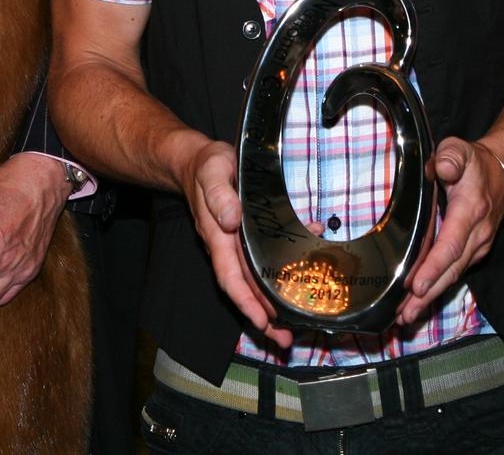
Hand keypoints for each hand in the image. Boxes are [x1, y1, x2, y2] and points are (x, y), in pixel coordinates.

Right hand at [177, 138, 292, 348]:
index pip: (231, 277)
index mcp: (218, 237)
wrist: (198, 161)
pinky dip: (282, 271)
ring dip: (274, 304)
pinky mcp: (248, 237)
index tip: (262, 322)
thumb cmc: (206, 166)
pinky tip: (306, 270)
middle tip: (286, 341)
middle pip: (247, 289)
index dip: (246, 302)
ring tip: (295, 326)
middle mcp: (228, 247)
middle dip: (265, 317)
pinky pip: (265, 260)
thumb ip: (220, 195)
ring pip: (257, 281)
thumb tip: (231, 219)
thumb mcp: (213, 172)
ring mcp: (237, 245)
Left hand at [394, 136, 503, 327]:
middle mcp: (477, 234)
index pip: (451, 245)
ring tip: (406, 316)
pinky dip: (437, 289)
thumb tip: (442, 167)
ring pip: (453, 276)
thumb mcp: (460, 149)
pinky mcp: (474, 252)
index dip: (433, 268)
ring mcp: (478, 246)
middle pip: (451, 270)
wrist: (503, 173)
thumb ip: (451, 156)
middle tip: (405, 314)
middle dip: (428, 294)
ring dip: (430, 298)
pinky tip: (419, 302)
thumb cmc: (475, 164)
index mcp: (470, 211)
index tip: (417, 286)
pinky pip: (455, 273)